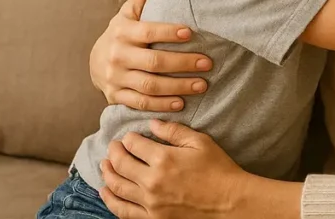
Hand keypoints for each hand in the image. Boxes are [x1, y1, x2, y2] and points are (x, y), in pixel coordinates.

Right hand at [90, 0, 211, 111]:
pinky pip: (140, 102)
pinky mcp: (116, 96)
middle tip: (208, 63)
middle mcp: (117, 55)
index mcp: (123, 32)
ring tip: (202, 85)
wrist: (96, 61)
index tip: (190, 33)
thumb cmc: (124, 32)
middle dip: (182, 63)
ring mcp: (115, 78)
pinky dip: (161, 104)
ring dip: (177, 87)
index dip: (168, 33)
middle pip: (153, 62)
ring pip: (149, 85)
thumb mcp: (130, 12)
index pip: (148, 32)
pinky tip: (181, 103)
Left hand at [99, 120, 246, 218]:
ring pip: (117, 186)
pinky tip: (106, 191)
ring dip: (108, 173)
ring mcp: (150, 202)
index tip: (130, 136)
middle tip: (113, 146)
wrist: (229, 201)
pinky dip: (111, 200)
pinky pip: (123, 210)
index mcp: (164, 158)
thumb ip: (174, 131)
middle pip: (121, 164)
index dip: (129, 138)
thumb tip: (152, 124)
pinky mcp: (152, 218)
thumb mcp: (201, 142)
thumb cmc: (218, 169)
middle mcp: (152, 181)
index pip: (134, 145)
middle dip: (114, 152)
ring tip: (105, 165)